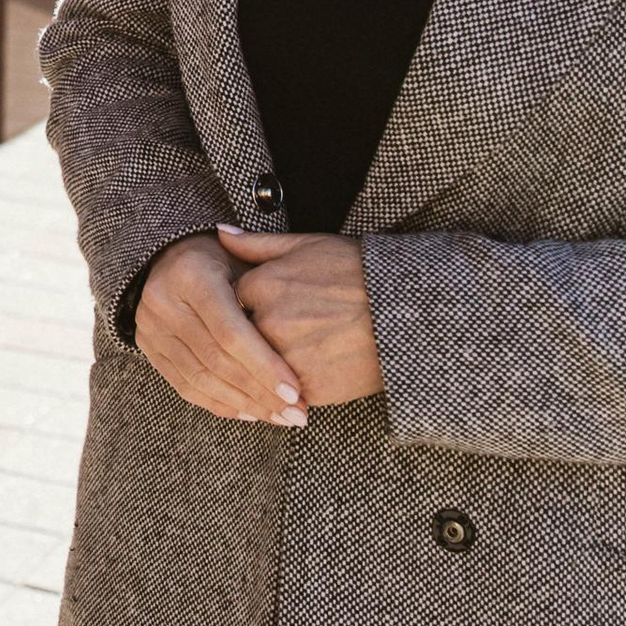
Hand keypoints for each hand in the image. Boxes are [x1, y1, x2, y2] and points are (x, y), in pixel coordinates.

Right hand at [133, 236, 309, 425]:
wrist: (168, 254)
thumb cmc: (223, 257)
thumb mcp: (246, 259)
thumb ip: (270, 288)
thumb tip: (309, 321)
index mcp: (191, 275)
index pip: (231, 332)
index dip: (264, 365)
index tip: (296, 391)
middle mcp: (163, 302)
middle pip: (216, 360)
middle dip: (259, 392)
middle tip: (296, 414)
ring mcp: (149, 327)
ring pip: (200, 379)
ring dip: (243, 404)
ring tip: (279, 417)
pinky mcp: (147, 347)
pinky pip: (184, 386)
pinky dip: (219, 404)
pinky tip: (250, 413)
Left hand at [216, 229, 382, 406]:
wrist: (406, 311)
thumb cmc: (358, 271)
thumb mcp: (308, 245)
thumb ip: (256, 243)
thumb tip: (218, 232)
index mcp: (262, 285)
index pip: (232, 304)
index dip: (249, 307)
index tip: (269, 307)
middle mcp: (268, 323)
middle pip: (243, 339)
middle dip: (257, 339)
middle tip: (288, 333)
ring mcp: (286, 358)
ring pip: (261, 370)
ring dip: (271, 367)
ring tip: (299, 357)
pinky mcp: (308, 389)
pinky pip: (285, 394)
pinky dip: (292, 389)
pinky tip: (311, 375)